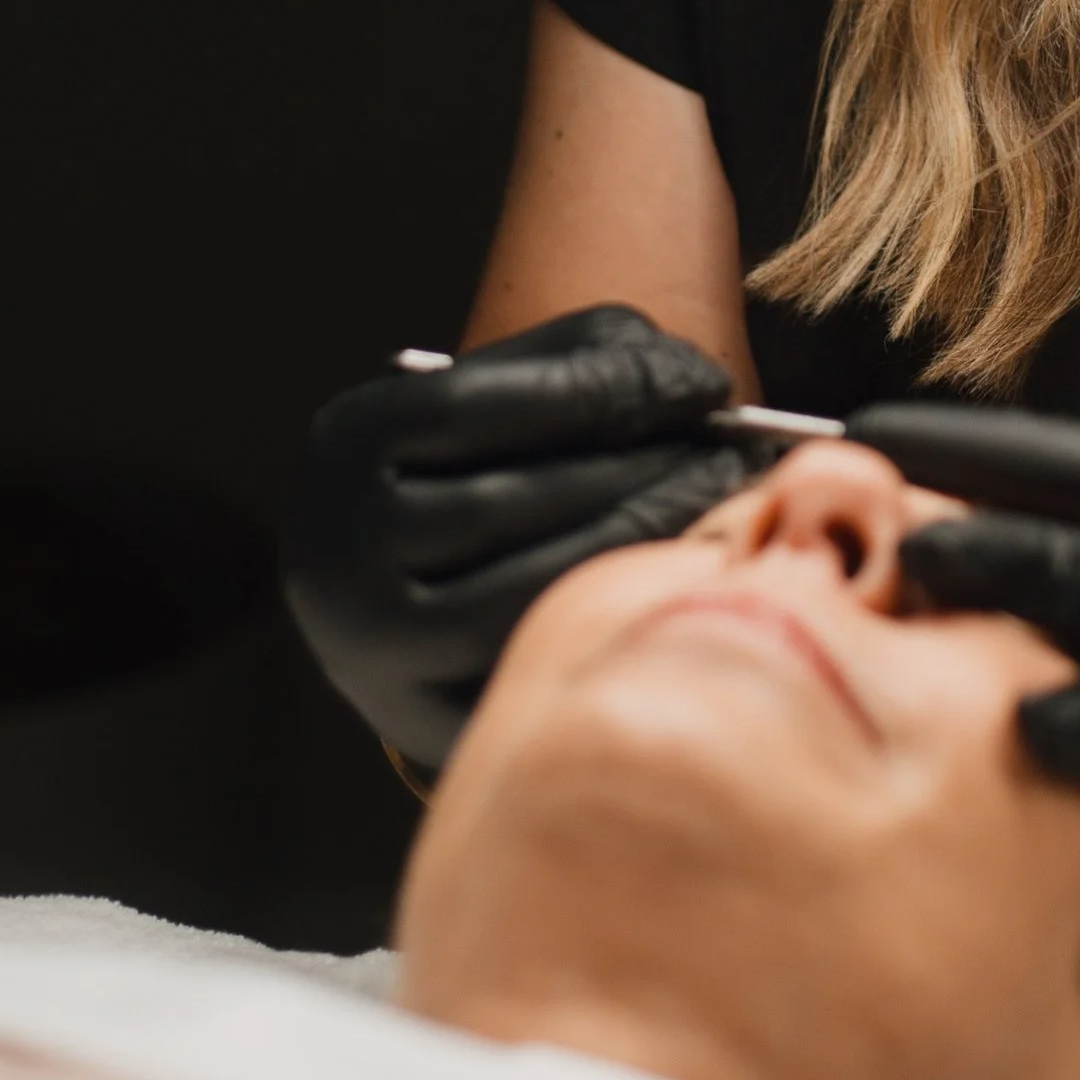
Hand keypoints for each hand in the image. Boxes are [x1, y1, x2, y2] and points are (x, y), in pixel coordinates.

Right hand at [283, 306, 746, 768]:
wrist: (394, 591)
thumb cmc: (474, 463)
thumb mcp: (502, 390)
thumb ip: (587, 357)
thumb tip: (693, 380)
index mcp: (347, 444)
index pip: (482, 405)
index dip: (607, 387)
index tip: (706, 382)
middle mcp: (340, 548)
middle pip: (519, 499)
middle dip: (650, 465)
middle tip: (740, 449)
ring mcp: (375, 649)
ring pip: (538, 589)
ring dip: (652, 539)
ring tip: (726, 504)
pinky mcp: (424, 722)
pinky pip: (545, 665)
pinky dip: (623, 614)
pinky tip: (684, 572)